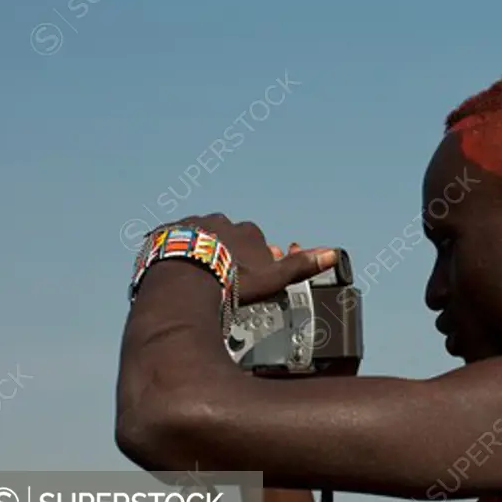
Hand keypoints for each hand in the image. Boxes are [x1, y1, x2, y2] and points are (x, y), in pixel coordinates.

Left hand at [175, 213, 337, 302]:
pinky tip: (175, 268)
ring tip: (196, 274)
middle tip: (220, 278)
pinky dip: (175, 250)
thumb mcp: (273, 277)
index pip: (256, 243)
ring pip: (201, 236)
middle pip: (228, 237)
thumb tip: (333, 253)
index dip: (253, 261)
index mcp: (247, 231)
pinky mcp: (168, 230)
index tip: (246, 277)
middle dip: (226, 253)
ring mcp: (193, 224)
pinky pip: (173, 239)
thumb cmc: (231, 280)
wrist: (184, 280)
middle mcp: (221, 221)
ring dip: (200, 250)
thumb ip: (301, 266)